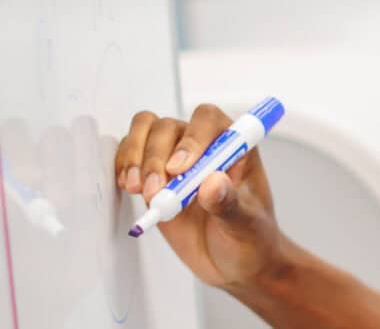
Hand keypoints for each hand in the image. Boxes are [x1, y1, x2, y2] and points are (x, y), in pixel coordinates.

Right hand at [117, 104, 291, 290]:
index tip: (181, 169)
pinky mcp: (155, 180)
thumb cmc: (251, 238)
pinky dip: (124, 168)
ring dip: (136, 158)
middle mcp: (204, 147)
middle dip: (156, 156)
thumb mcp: (246, 225)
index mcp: (236, 148)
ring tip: (140, 190)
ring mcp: (176, 162)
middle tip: (156, 191)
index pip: (208, 120)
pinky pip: (131, 157)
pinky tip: (129, 187)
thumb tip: (212, 182)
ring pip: (146, 133)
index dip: (192, 137)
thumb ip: (229, 204)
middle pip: (169, 127)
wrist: (234, 264)